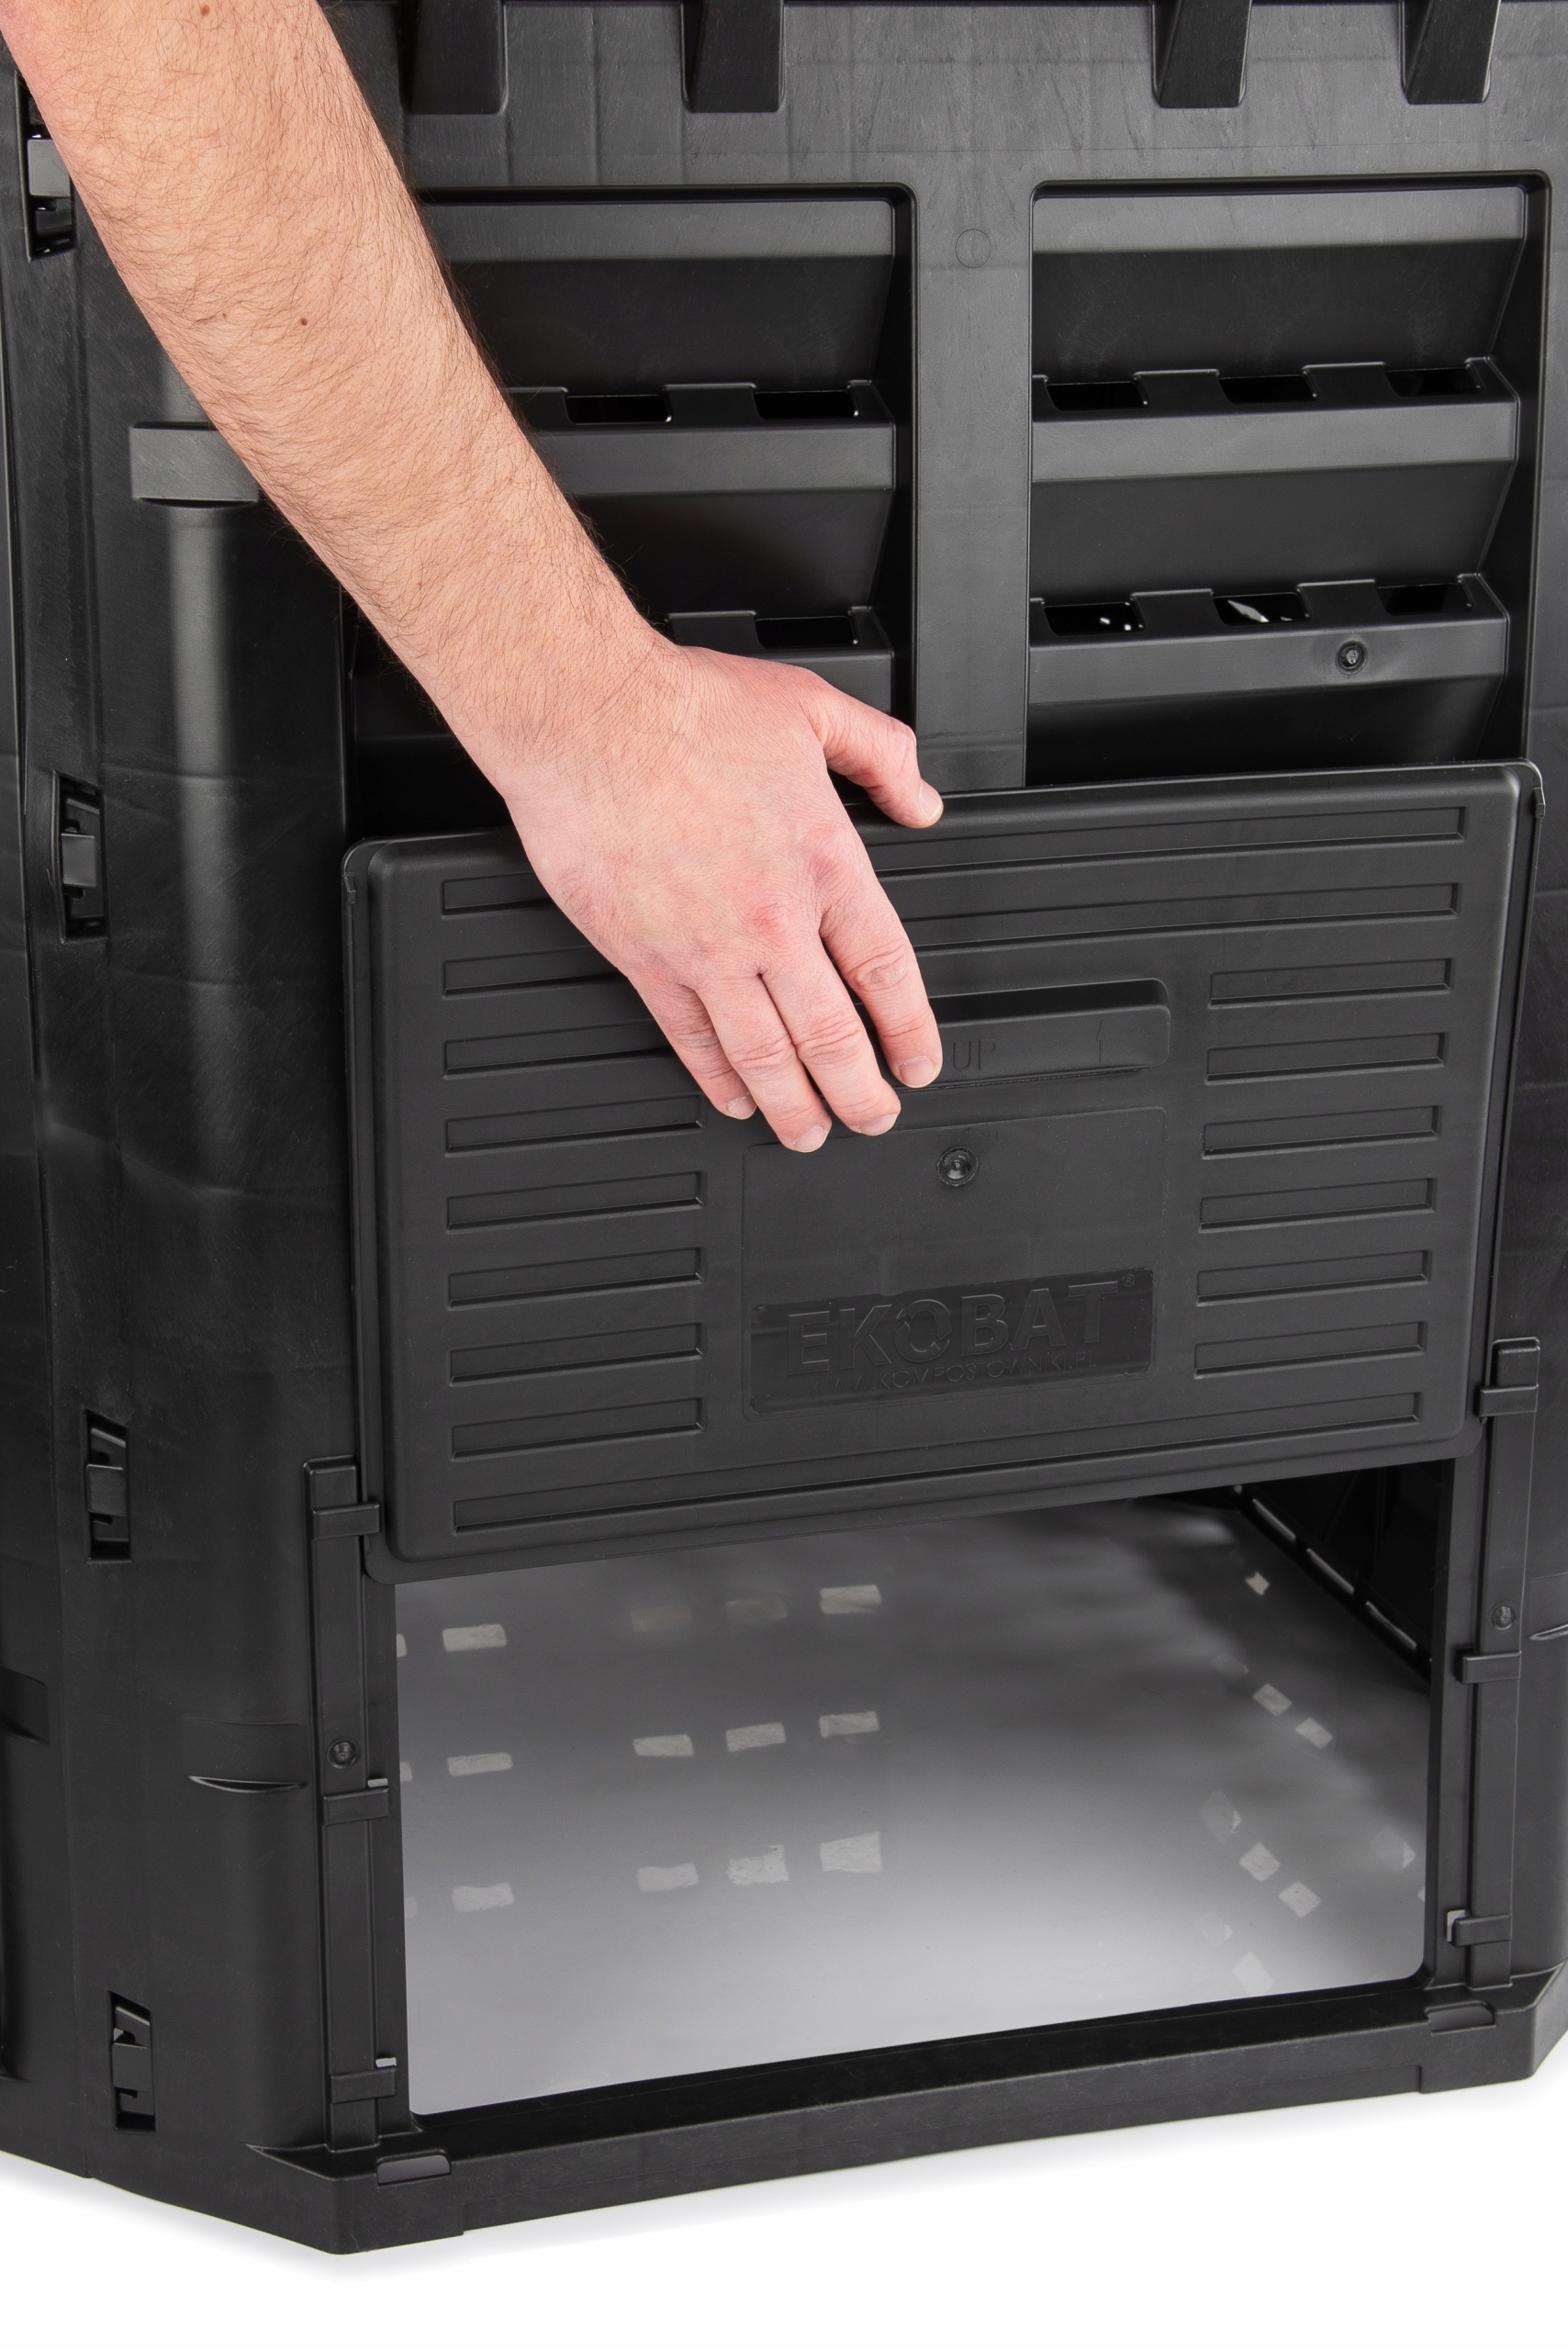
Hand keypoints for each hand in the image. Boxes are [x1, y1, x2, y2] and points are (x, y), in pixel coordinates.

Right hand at [497, 629, 943, 1150]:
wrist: (585, 717)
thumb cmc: (684, 706)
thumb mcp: (811, 709)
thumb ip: (881, 754)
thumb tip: (920, 797)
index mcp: (823, 861)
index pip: (885, 970)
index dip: (909, 1029)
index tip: (918, 1062)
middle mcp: (771, 919)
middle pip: (832, 1034)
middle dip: (861, 1092)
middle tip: (874, 1117)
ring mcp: (706, 947)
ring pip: (764, 1054)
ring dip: (794, 1106)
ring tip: (810, 1133)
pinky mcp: (643, 958)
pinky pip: (690, 1037)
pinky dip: (716, 1077)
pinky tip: (734, 1097)